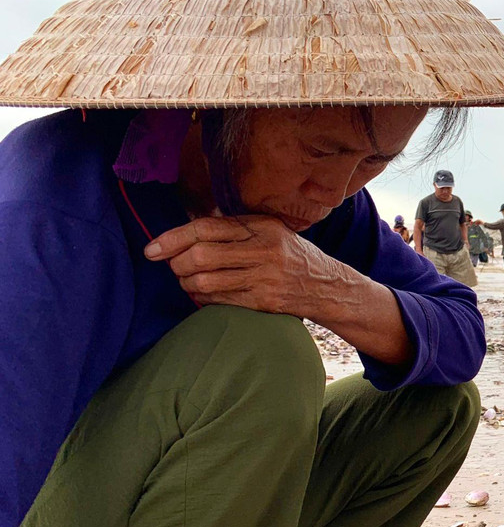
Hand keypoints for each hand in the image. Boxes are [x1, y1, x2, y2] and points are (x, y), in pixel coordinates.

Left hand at [146, 216, 344, 315]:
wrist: (328, 286)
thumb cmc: (290, 255)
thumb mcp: (270, 230)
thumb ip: (234, 226)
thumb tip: (187, 224)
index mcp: (262, 227)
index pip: (205, 228)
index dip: (172, 238)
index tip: (152, 249)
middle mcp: (264, 250)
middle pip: (200, 255)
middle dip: (176, 263)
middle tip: (174, 266)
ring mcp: (265, 277)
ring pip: (205, 281)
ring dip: (186, 283)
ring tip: (187, 281)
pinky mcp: (264, 301)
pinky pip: (218, 300)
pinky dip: (202, 297)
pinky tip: (204, 293)